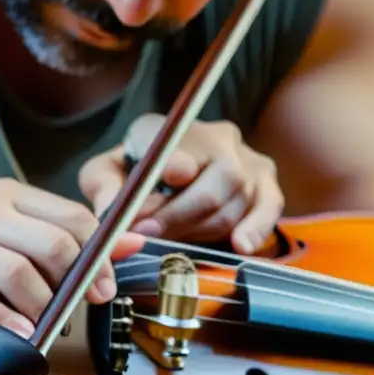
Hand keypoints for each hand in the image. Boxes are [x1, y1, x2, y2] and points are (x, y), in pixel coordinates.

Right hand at [0, 179, 144, 341]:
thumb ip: (59, 240)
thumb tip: (129, 242)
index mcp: (3, 197)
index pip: (70, 216)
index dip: (98, 254)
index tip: (104, 286)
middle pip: (52, 243)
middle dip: (78, 282)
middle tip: (82, 308)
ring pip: (19, 271)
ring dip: (43, 307)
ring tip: (45, 326)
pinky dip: (6, 320)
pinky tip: (18, 335)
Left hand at [79, 114, 283, 253]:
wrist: (163, 178)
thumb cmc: (130, 176)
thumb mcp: (104, 174)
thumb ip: (104, 186)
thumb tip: (111, 210)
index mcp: (171, 127)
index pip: (177, 145)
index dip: (168, 172)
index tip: (145, 207)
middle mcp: (215, 136)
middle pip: (211, 180)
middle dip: (178, 214)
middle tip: (149, 235)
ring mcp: (246, 159)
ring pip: (234, 201)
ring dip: (201, 230)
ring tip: (173, 244)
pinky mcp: (266, 182)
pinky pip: (269, 206)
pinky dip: (256, 228)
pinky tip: (242, 247)